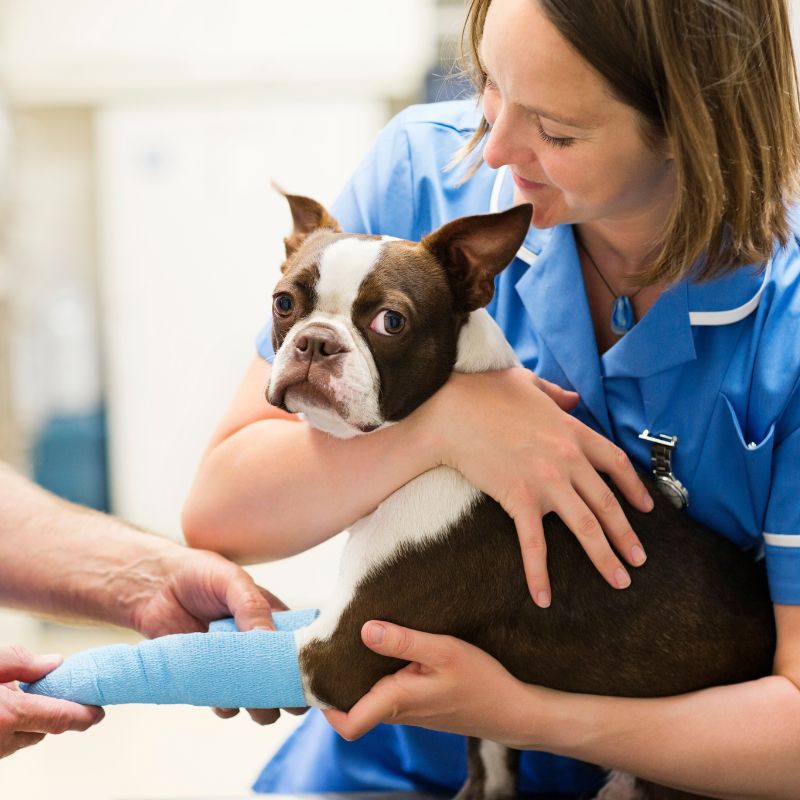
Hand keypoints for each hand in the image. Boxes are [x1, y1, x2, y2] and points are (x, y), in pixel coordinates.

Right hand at [0, 646, 103, 757]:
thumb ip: (21, 662)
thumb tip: (54, 663)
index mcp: (8, 715)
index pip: (59, 718)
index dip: (83, 716)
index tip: (100, 713)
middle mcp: (0, 741)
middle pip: (41, 730)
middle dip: (51, 713)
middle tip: (55, 692)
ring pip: (21, 738)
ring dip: (27, 722)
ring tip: (18, 696)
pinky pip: (3, 743)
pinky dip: (9, 728)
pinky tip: (2, 708)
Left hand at [133, 546, 295, 724]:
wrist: (156, 587)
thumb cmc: (201, 575)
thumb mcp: (232, 581)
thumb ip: (252, 606)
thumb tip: (269, 638)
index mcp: (277, 620)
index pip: (304, 648)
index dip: (308, 665)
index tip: (307, 677)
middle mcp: (261, 646)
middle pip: (287, 681)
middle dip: (287, 694)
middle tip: (277, 695)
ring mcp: (237, 666)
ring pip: (261, 700)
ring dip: (260, 708)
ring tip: (250, 700)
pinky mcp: (211, 680)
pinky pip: (227, 705)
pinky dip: (227, 707)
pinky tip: (220, 696)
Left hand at [323, 621, 533, 747]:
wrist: (512, 710)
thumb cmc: (481, 681)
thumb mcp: (444, 651)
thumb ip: (404, 641)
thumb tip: (365, 630)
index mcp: (397, 702)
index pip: (347, 724)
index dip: (324, 705)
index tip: (316, 672)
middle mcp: (397, 711)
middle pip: (352, 706)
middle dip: (336, 680)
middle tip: (329, 644)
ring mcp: (408, 710)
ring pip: (369, 697)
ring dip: (358, 673)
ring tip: (353, 638)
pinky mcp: (419, 704)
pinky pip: (387, 692)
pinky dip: (379, 673)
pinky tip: (386, 647)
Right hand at [427, 368, 652, 606]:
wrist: (451, 412)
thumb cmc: (484, 393)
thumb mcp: (526, 382)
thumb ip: (556, 393)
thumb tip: (573, 398)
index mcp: (572, 431)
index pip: (615, 463)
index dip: (635, 488)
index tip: (646, 508)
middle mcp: (567, 459)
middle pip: (608, 503)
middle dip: (627, 535)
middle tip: (639, 560)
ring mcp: (546, 481)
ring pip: (586, 526)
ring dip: (605, 557)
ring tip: (619, 580)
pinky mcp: (519, 498)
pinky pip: (534, 543)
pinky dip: (540, 573)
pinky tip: (544, 597)